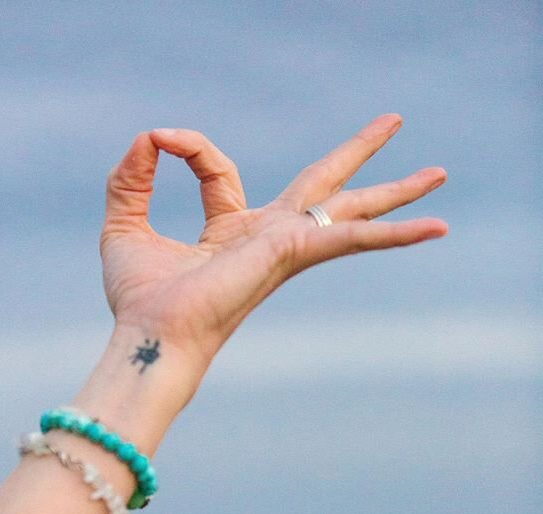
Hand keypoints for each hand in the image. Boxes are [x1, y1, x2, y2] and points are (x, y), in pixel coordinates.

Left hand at [100, 114, 446, 375]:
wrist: (151, 338)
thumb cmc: (140, 299)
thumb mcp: (125, 222)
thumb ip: (131, 178)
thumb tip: (149, 137)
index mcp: (231, 232)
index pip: (221, 169)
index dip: (190, 146)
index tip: (159, 140)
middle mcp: (266, 239)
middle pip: (323, 186)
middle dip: (358, 154)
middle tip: (395, 123)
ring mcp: (285, 247)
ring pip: (351, 208)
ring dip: (396, 190)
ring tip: (439, 172)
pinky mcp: (292, 253)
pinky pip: (351, 235)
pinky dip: (393, 233)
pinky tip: (435, 227)